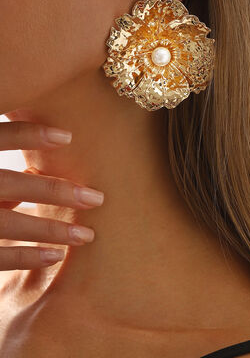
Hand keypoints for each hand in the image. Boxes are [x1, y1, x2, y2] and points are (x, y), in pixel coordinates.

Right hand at [0, 120, 103, 270]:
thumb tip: (36, 176)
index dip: (28, 135)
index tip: (69, 136)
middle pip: (8, 183)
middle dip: (55, 191)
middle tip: (98, 199)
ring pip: (5, 223)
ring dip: (50, 229)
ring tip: (87, 236)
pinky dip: (24, 256)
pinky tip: (56, 255)